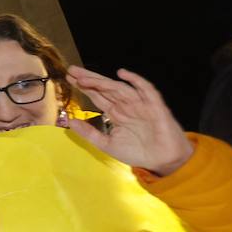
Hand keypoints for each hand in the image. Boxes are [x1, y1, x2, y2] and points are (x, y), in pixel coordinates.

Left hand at [65, 66, 192, 175]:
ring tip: (84, 77)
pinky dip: (135, 80)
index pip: (97, 96)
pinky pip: (145, 89)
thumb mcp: (107, 144)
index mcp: (115, 113)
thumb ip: (89, 133)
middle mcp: (126, 105)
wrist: (162, 161)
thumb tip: (69, 121)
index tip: (69, 78)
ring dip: (102, 82)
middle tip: (72, 70)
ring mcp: (139, 103)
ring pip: (119, 88)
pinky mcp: (154, 105)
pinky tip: (122, 74)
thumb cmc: (137, 152)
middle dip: (89, 79)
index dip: (84, 87)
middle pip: (104, 88)